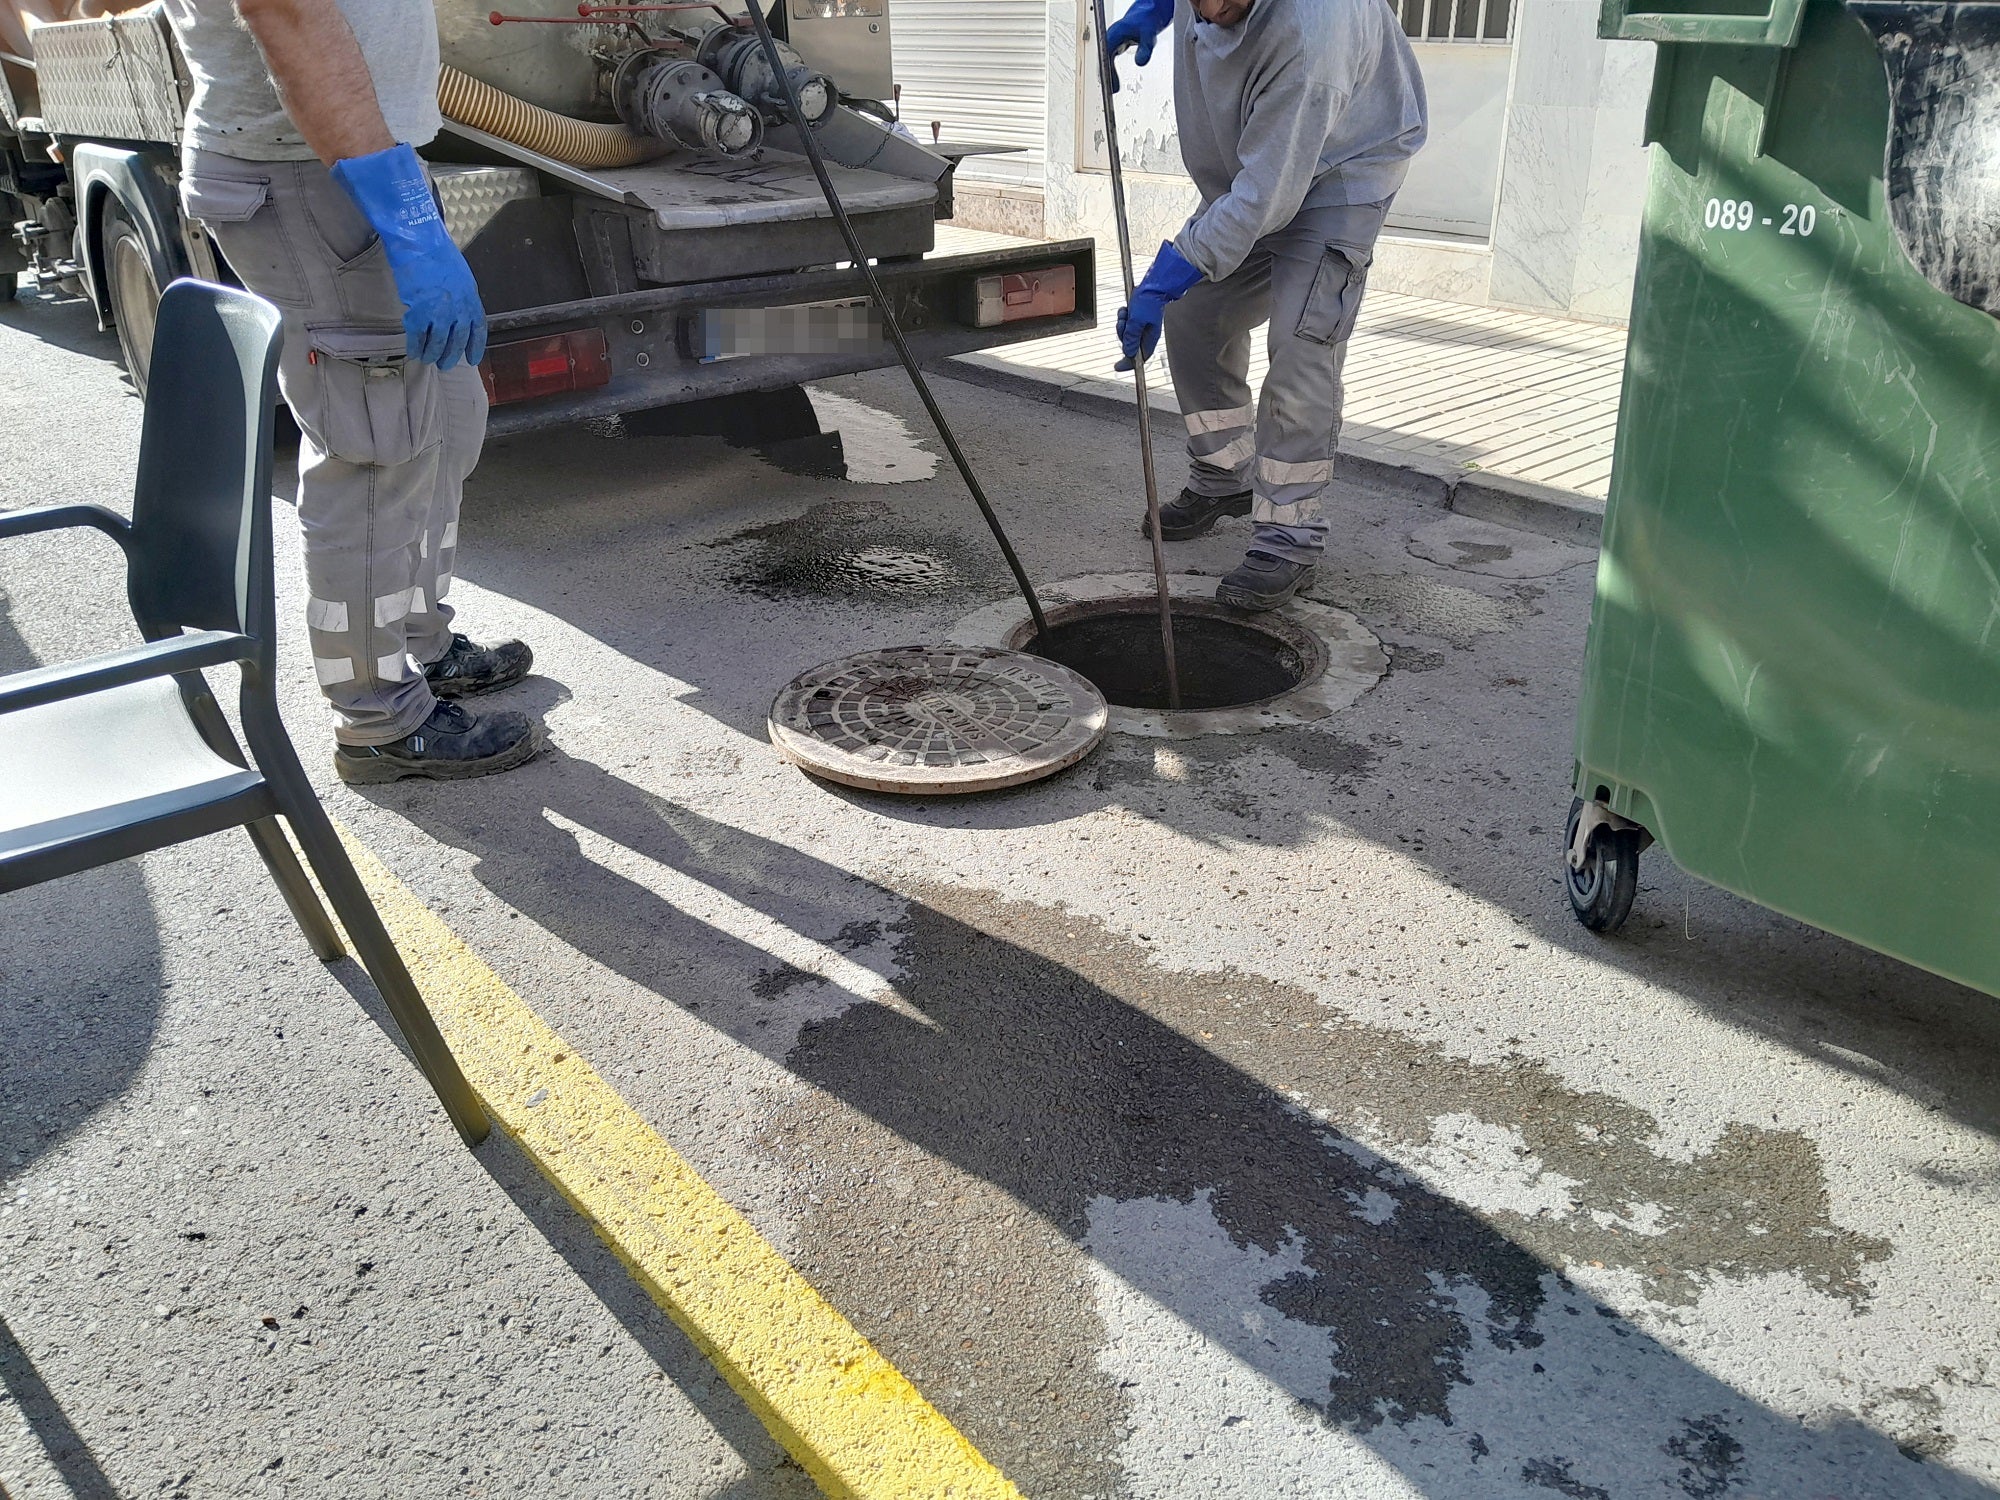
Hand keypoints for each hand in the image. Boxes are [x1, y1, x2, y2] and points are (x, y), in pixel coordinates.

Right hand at [329, 144, 487, 369]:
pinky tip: (414, 351)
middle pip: (458, 339)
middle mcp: (459, 307)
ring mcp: (439, 311)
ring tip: (429, 359)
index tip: (472, 359)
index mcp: (471, 297)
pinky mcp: (419, 311)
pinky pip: (419, 337)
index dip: (475, 346)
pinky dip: (417, 346)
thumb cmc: (435, 252)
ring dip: (433, 354)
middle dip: (451, 354)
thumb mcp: (459, 275)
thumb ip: (460, 295)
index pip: (478, 328)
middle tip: (445, 364)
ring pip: (438, 342)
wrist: (417, 240)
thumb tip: (456, 311)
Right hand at [1102, 0, 1174, 90]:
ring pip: (1104, 61)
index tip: (1109, 83)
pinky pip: (1109, 61)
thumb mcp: (1149, 35)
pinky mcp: (1115, 46)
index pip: (1105, 55)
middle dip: (1105, 76)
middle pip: (1102, 60)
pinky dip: (1111, 72)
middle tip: (1110, 91)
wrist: (1149, 14)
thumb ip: (1145, 49)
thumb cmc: (1147, 21)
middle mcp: (1110, 37)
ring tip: (1112, 90)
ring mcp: (1111, 41)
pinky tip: (1115, 83)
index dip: (1106, 70)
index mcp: (1114, 33)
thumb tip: (1140, 64)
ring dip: (1107, 75)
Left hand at [1115, 241, 1202, 370]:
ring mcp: (1141, 326)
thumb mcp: (1136, 321)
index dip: (1129, 364)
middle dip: (1123, 335)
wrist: (1153, 285)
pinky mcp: (1137, 319)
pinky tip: (1126, 309)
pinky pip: (1126, 323)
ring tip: (1126, 313)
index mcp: (1150, 339)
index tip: (1118, 367)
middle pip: (1129, 345)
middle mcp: (1146, 335)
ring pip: (1126, 333)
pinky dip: (1124, 316)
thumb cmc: (1148, 302)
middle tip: (1123, 324)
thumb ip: (1131, 337)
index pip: (1139, 358)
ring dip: (1123, 324)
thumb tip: (1127, 353)